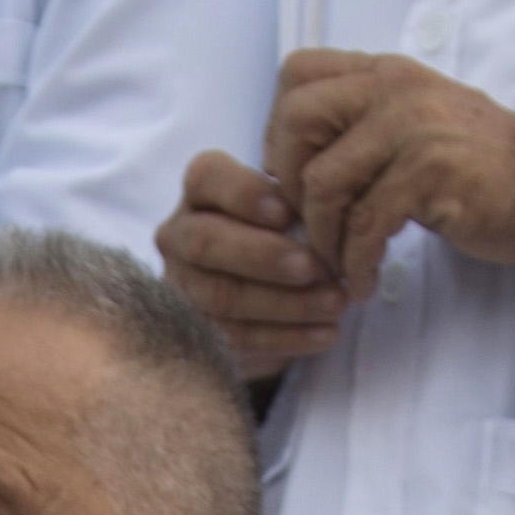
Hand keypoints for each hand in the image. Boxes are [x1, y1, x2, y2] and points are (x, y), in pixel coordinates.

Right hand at [159, 149, 346, 376]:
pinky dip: (287, 336)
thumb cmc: (285, 234)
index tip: (287, 214)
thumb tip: (328, 225)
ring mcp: (182, 285)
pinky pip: (236, 338)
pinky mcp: (197, 331)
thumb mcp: (291, 210)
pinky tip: (324, 332)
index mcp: (200, 191)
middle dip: (264, 256)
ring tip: (335, 302)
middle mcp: (178, 234)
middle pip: (204, 242)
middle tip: (314, 267)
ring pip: (222, 295)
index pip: (207, 177)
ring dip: (286, 302)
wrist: (269, 293)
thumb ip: (299, 207)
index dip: (245, 195)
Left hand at [269, 50, 514, 287]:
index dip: (279, 127)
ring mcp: (413, 129)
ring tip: (338, 265)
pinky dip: (356, 263)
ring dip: (321, 237)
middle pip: (296, 121)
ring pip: (324, 183)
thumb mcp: (418, 122)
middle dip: (290, 184)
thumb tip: (293, 159)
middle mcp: (395, 89)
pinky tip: (365, 280)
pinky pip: (364, 226)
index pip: (298, 72)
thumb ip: (364, 124)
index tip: (293, 173)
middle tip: (308, 224)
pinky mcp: (430, 175)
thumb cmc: (480, 167)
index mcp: (386, 73)